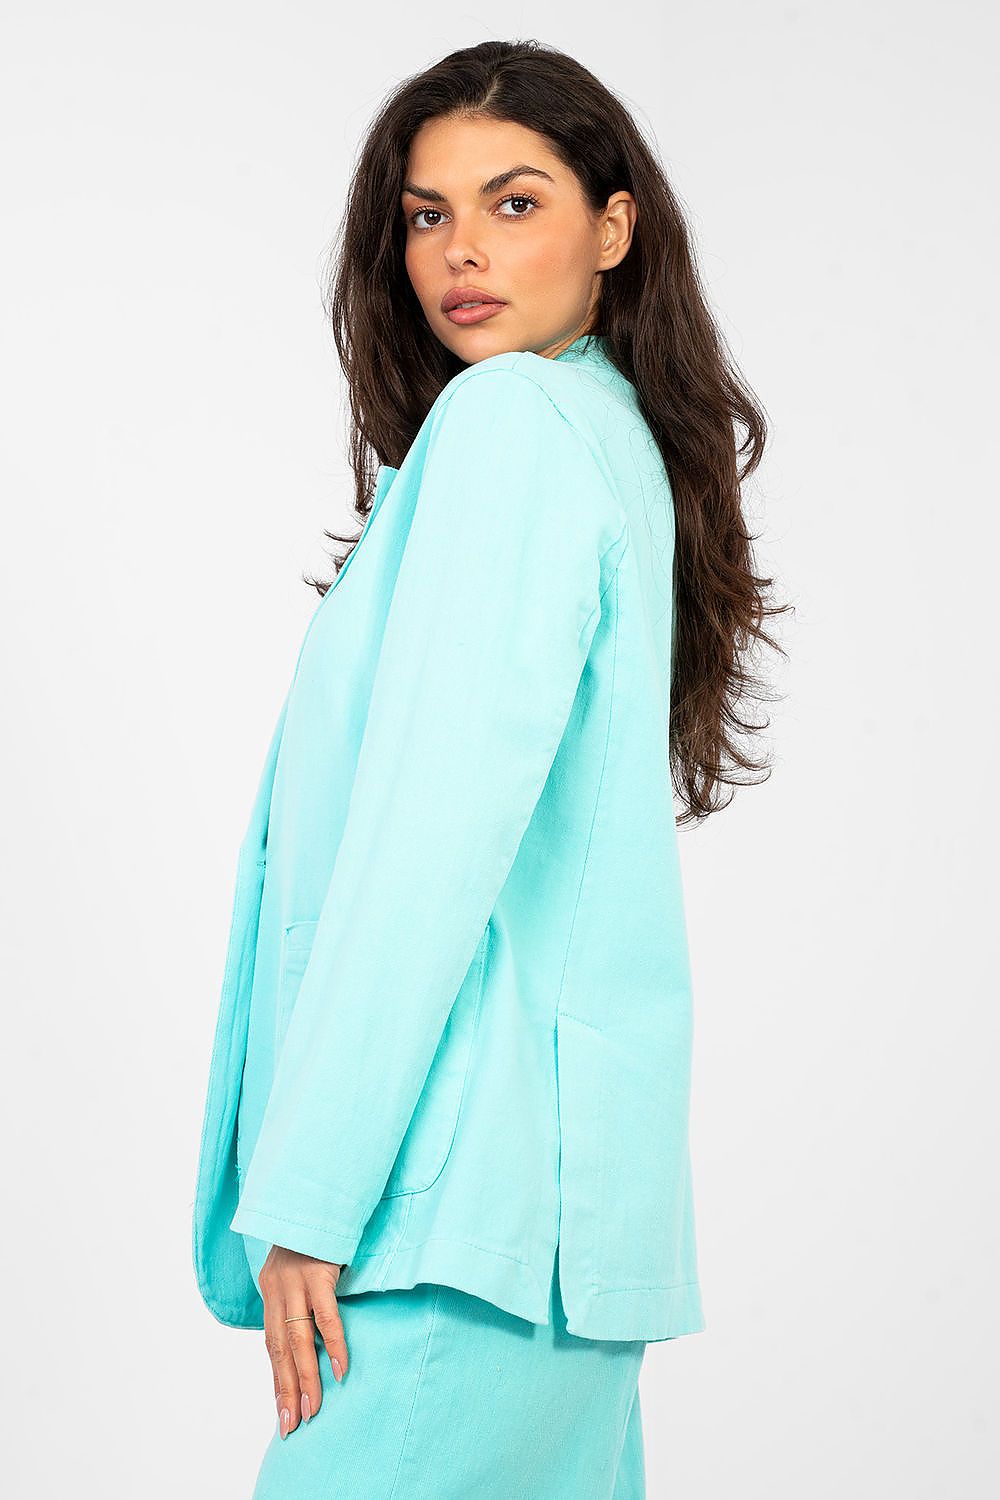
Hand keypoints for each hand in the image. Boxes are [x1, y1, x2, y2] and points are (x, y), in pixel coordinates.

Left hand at [259, 1246, 348, 1437]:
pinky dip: (332, 1345)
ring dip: (306, 1378)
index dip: (276, 1380)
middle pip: (279, 1349)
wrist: (318, 1193)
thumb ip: (300, 1297)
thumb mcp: (299, 1267)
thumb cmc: (316, 1234)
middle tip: (293, 1424)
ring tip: (312, 1409)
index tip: (282, 1412)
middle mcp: (277, 1288)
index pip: (270, 1345)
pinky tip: (339, 1370)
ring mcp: (296, 1281)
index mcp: (270, 1290)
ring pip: (298, 1339)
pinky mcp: (319, 1272)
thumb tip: (310, 1335)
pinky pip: (326, 1315)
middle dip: (286, 1390)